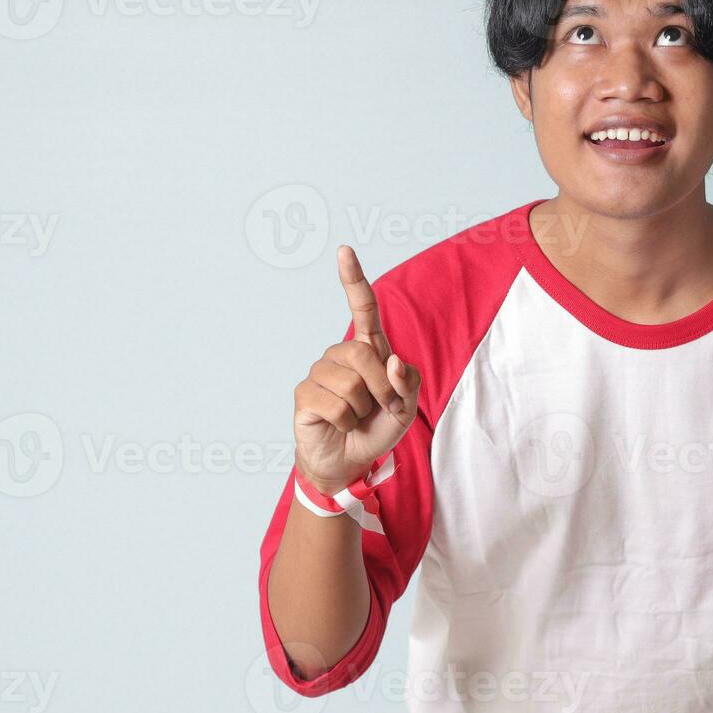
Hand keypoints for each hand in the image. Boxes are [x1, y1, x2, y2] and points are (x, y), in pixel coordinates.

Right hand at [292, 246, 421, 495]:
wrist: (351, 462)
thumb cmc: (377, 428)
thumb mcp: (406, 408)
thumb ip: (408, 383)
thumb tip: (393, 360)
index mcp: (368, 349)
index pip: (362, 308)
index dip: (353, 279)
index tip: (344, 250)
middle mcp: (341, 354)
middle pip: (363, 354)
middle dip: (382, 388)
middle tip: (383, 409)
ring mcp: (320, 372)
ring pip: (350, 383)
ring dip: (364, 408)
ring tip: (358, 418)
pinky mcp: (304, 394)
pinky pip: (335, 405)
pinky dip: (346, 421)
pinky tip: (339, 425)